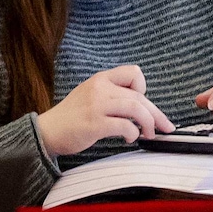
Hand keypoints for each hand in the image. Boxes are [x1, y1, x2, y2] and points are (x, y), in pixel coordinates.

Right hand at [34, 63, 173, 156]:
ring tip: (149, 134)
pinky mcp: (94, 124)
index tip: (143, 104)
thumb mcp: (92, 95)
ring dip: (148, 123)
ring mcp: (97, 105)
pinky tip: (130, 139)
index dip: (143, 89)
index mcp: (101, 79)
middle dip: (156, 114)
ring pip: (136, 109)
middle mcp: (100, 88)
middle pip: (140, 97)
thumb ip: (113, 95)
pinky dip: (133, 133)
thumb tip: (141, 108)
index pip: (134, 72)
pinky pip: (124, 126)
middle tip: (164, 127)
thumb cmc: (72, 117)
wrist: (47, 131)